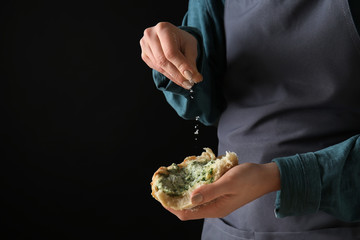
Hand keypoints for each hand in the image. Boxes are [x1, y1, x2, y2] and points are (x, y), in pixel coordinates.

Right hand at [140, 22, 202, 88]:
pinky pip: (156, 68)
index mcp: (163, 28)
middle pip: (163, 61)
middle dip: (177, 75)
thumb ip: (191, 62)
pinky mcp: (144, 55)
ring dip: (173, 76)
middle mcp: (150, 35)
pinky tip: (176, 76)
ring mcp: (145, 45)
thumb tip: (194, 78)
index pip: (171, 52)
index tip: (191, 78)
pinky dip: (167, 74)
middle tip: (189, 84)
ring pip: (160, 67)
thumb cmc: (182, 40)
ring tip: (185, 82)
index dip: (181, 66)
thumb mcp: (190, 47)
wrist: (172, 36)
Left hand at [166, 162, 280, 220]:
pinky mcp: (218, 193)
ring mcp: (216, 200)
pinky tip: (189, 174)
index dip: (170, 206)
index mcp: (215, 209)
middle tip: (163, 184)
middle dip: (173, 197)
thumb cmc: (249, 178)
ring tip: (172, 178)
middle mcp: (213, 207)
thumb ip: (210, 191)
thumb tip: (190, 197)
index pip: (186, 213)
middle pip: (187, 207)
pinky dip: (193, 184)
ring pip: (193, 199)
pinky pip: (201, 191)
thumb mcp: (229, 182)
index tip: (159, 194)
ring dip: (182, 190)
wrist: (266, 176)